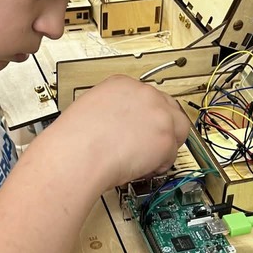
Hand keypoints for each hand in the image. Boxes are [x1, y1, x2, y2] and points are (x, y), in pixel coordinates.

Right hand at [59, 75, 190, 190]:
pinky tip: (142, 168)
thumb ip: (111, 110)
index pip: (147, 94)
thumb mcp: (88, 108)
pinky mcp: (166, 138)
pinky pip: (171, 153)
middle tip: (151, 143)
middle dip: (162, 126)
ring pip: (177, 128)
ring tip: (148, 158)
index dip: (147, 114)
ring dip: (166, 144)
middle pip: (168, 107)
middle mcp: (143, 94)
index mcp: (121, 83)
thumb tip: (117, 123)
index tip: (143, 125)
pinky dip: (160, 164)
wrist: (78, 155)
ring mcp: (158, 114)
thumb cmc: (74, 140)